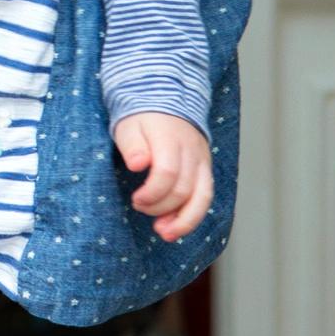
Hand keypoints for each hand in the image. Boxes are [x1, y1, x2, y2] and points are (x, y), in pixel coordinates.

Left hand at [113, 112, 212, 240]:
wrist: (166, 100)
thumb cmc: (142, 117)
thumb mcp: (129, 125)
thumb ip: (133, 145)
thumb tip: (137, 164)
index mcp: (171, 139)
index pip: (168, 173)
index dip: (152, 193)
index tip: (136, 200)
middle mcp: (192, 152)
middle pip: (184, 189)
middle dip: (161, 207)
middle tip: (139, 207)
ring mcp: (202, 161)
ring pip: (202, 198)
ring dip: (184, 221)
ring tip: (165, 234)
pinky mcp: (205, 170)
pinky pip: (205, 197)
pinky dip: (192, 215)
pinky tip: (176, 226)